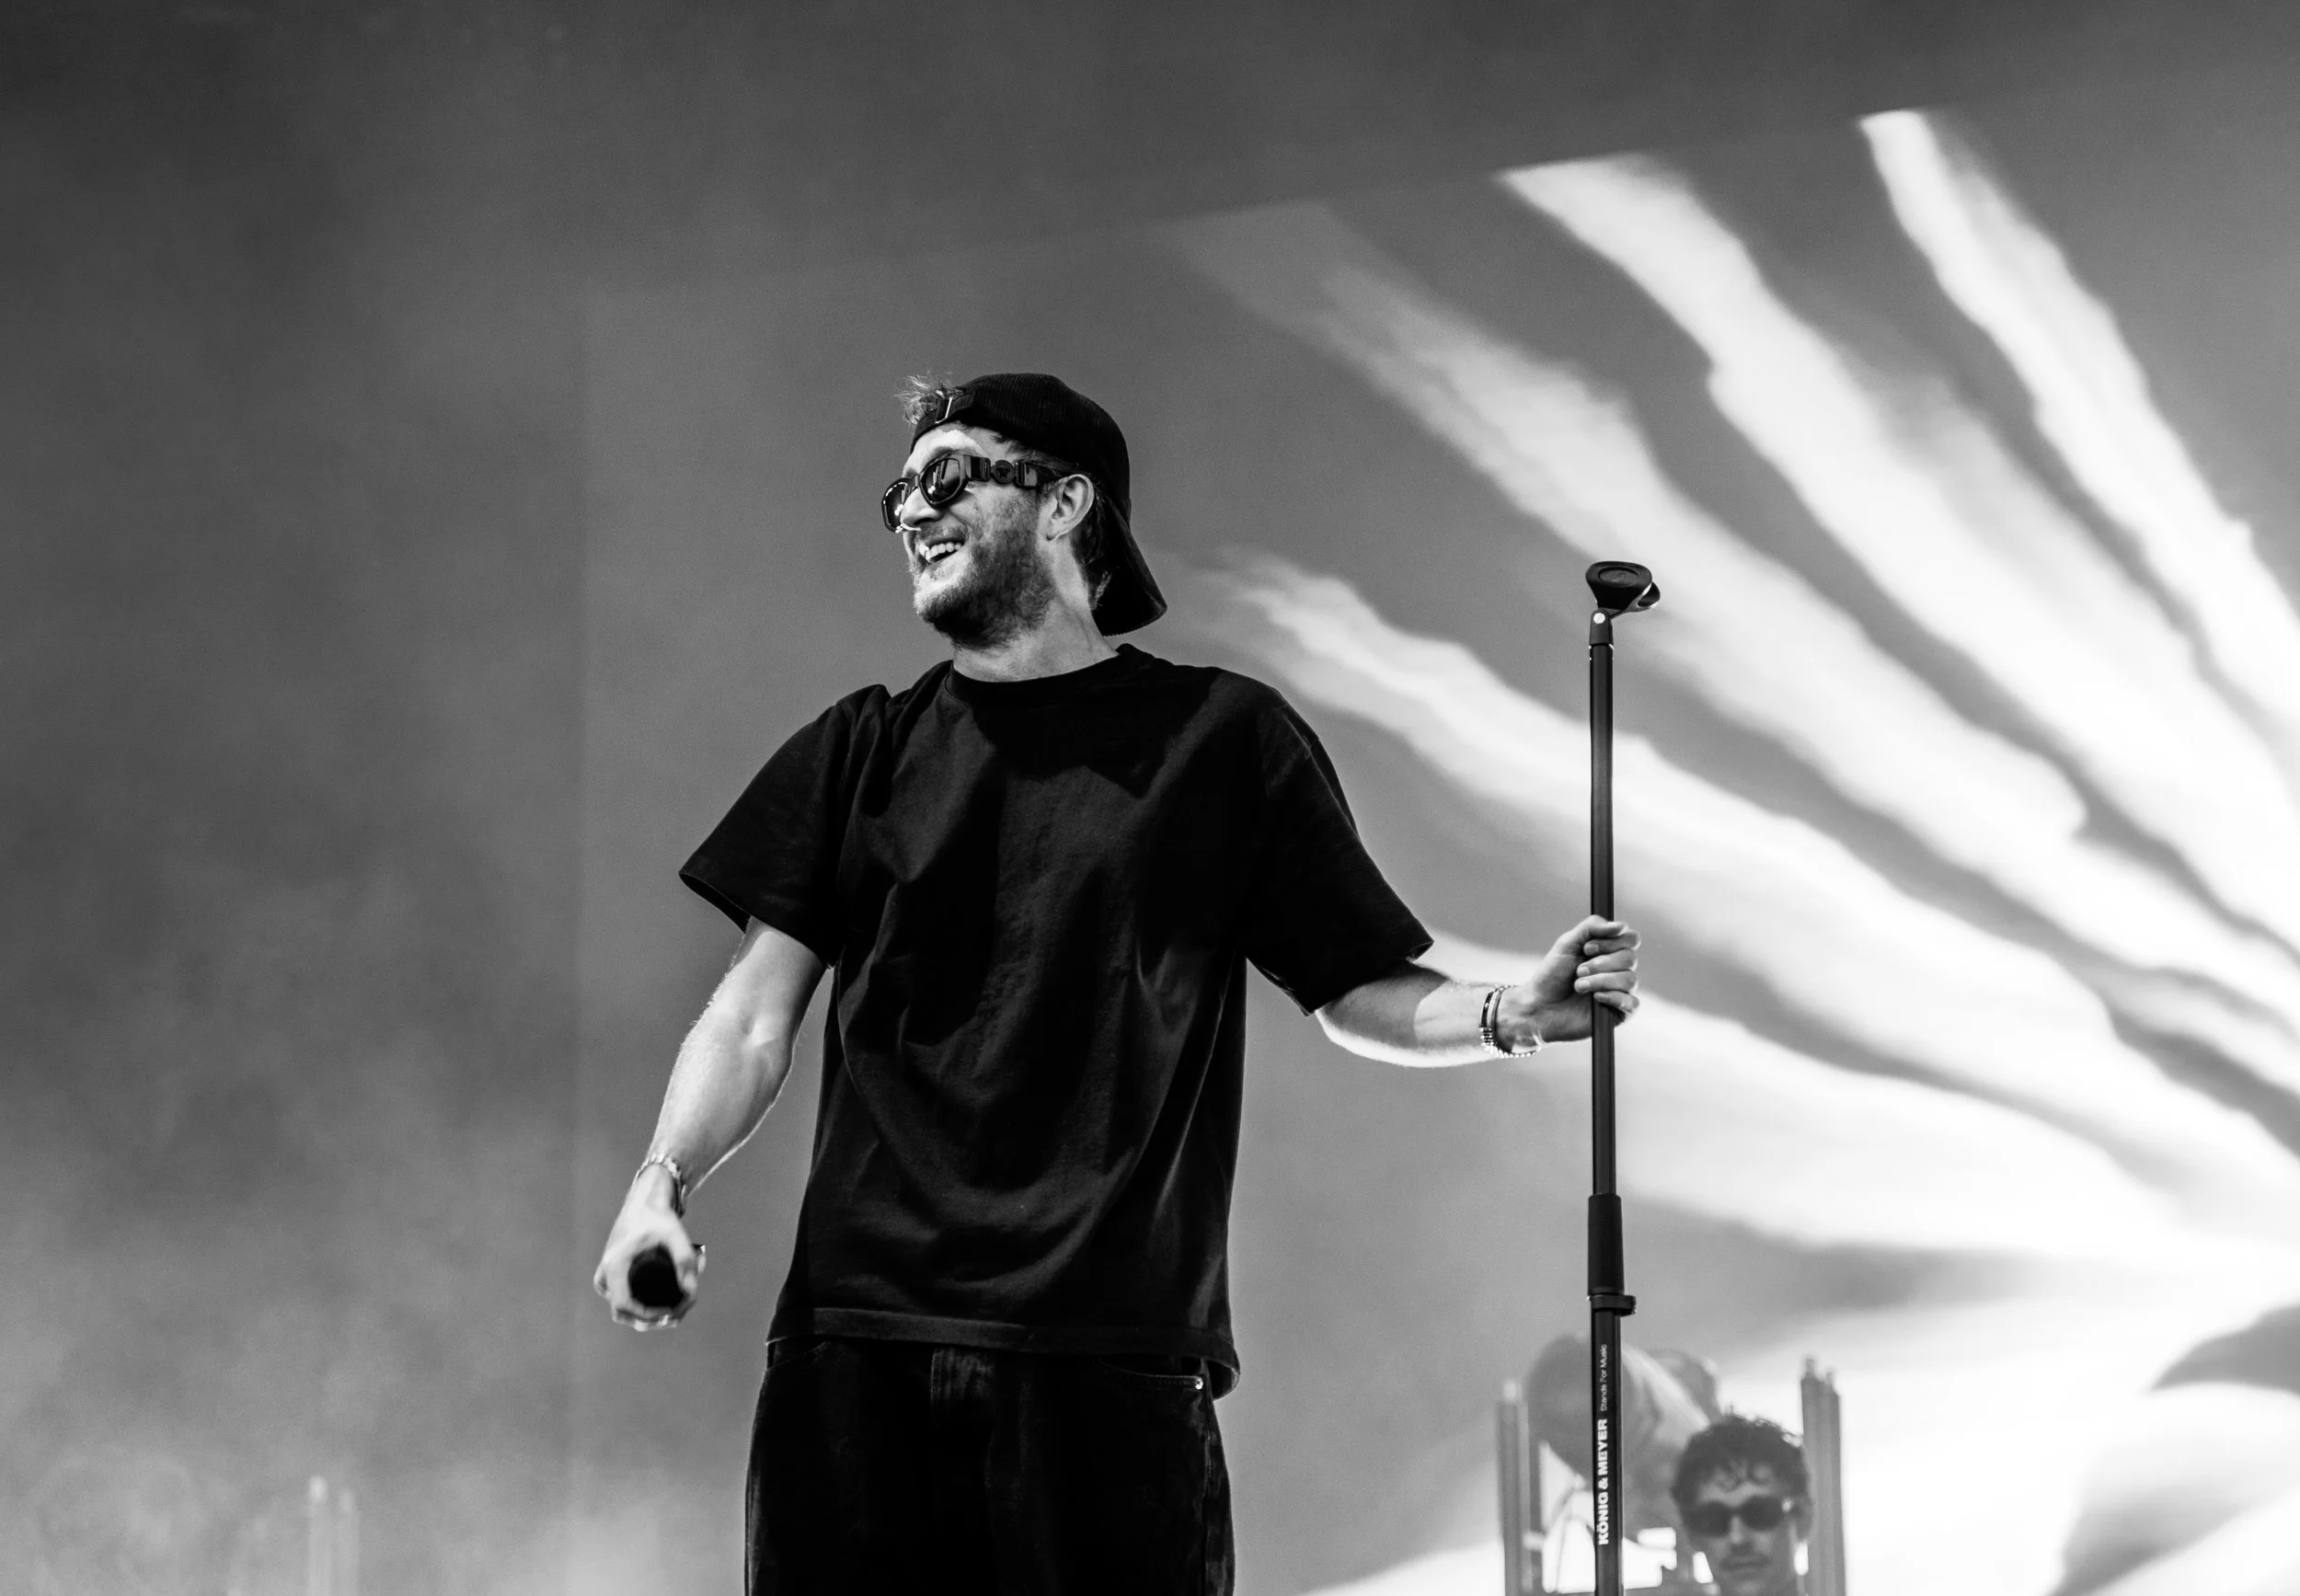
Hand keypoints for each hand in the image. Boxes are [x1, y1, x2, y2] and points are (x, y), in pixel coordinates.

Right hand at [592, 1171, 705, 1330]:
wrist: (644, 1201)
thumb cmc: (659, 1217)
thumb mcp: (675, 1234)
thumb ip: (686, 1261)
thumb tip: (692, 1293)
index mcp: (615, 1266)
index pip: (623, 1305)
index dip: (646, 1316)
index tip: (670, 1312)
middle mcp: (607, 1274)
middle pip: (622, 1312)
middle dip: (650, 1319)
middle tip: (676, 1315)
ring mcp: (608, 1276)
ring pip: (623, 1308)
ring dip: (646, 1315)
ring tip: (675, 1309)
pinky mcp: (615, 1275)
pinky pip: (623, 1299)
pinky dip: (641, 1307)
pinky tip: (664, 1305)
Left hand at [1510, 915, 1639, 1044]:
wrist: (1540, 1006)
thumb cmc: (1552, 975)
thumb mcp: (1567, 944)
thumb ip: (1591, 928)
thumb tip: (1621, 926)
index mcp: (1609, 951)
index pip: (1631, 939)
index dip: (1612, 942)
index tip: (1587, 948)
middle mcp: (1618, 970)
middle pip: (1630, 958)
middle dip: (1601, 963)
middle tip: (1578, 970)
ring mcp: (1620, 991)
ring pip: (1630, 980)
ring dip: (1601, 980)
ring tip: (1578, 986)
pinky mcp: (1619, 1013)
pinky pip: (1633, 1003)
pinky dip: (1613, 997)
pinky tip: (1596, 998)